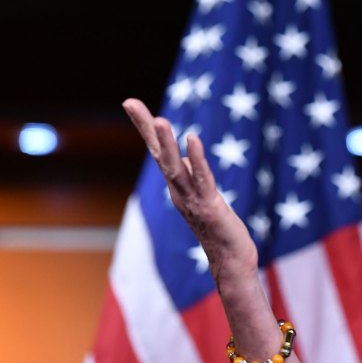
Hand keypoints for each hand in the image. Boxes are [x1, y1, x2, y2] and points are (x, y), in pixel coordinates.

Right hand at [122, 98, 258, 286]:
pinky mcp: (210, 205)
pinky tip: (192, 138)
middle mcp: (179, 190)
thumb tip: (188, 156)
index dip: (145, 128)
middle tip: (130, 102)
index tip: (131, 102)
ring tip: (158, 119)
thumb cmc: (219, 229)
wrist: (231, 260)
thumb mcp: (204, 196)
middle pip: (159, 154)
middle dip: (145, 127)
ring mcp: (192, 198)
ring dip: (167, 144)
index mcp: (177, 186)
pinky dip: (197, 158)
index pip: (159, 151)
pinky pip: (202, 178)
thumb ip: (194, 176)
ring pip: (175, 167)